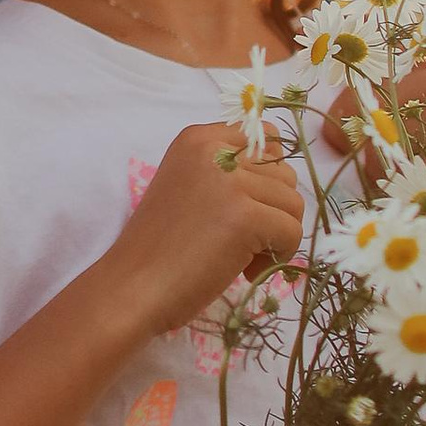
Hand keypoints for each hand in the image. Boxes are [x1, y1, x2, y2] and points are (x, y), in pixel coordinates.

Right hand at [107, 121, 303, 337]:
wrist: (133, 287)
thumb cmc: (159, 248)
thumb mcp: (189, 188)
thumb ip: (225, 173)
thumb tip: (282, 182)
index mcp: (198, 139)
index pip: (265, 138)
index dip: (266, 177)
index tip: (244, 207)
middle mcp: (214, 149)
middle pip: (284, 174)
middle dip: (272, 210)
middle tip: (239, 241)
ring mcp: (231, 181)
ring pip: (293, 203)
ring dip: (276, 236)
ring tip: (240, 256)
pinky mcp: (245, 216)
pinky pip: (292, 232)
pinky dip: (278, 257)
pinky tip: (245, 270)